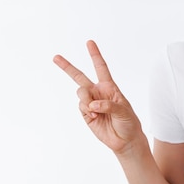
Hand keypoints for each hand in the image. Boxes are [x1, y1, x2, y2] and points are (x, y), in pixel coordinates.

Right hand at [53, 40, 142, 154]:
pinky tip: (95, 116)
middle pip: (79, 76)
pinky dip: (87, 110)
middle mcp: (98, 92)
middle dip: (67, 67)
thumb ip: (109, 105)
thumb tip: (93, 104)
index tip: (89, 42)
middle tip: (55, 57)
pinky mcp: (86, 114)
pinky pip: (81, 106)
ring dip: (87, 100)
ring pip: (80, 92)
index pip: (101, 67)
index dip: (94, 55)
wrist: (124, 140)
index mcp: (109, 87)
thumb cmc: (128, 122)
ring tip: (96, 110)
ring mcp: (90, 102)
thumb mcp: (124, 111)